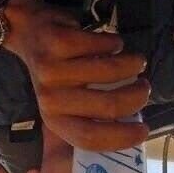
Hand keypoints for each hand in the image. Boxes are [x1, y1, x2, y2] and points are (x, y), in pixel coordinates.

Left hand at [2, 0, 149, 151]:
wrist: (29, 34)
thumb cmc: (57, 74)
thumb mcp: (67, 101)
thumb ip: (92, 117)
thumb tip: (132, 128)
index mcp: (54, 119)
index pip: (89, 138)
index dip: (122, 137)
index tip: (144, 130)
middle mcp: (50, 99)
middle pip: (108, 107)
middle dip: (137, 96)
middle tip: (144, 87)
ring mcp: (52, 70)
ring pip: (111, 72)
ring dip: (132, 65)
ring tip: (136, 63)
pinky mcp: (59, 43)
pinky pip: (105, 45)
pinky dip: (116, 43)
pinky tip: (112, 44)